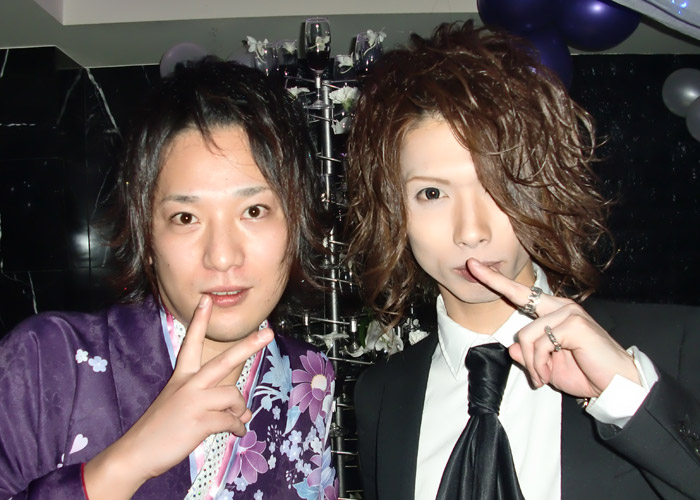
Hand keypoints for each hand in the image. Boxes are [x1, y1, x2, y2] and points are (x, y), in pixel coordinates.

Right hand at [84, 294, 272, 498]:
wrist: (136, 452)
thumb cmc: (160, 429)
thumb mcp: (183, 407)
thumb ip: (216, 405)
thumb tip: (245, 413)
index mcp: (182, 377)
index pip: (192, 343)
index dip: (199, 321)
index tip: (206, 300)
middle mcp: (189, 384)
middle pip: (224, 360)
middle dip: (248, 345)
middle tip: (268, 333)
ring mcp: (194, 402)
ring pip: (233, 395)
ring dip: (239, 410)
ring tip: (235, 420)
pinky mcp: (200, 422)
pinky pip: (232, 420)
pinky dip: (238, 427)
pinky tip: (237, 432)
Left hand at [467, 259, 638, 397]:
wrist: (616, 386)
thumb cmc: (585, 373)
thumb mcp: (547, 366)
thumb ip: (529, 355)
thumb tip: (512, 348)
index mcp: (554, 311)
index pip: (521, 292)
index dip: (495, 279)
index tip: (472, 265)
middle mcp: (561, 306)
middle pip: (518, 299)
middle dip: (508, 315)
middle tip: (527, 360)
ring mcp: (569, 312)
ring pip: (526, 334)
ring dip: (532, 362)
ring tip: (544, 376)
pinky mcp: (575, 324)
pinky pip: (539, 343)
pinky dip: (540, 363)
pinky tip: (549, 374)